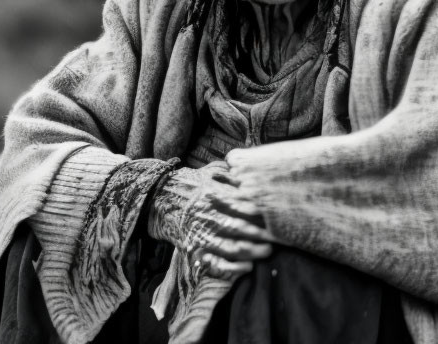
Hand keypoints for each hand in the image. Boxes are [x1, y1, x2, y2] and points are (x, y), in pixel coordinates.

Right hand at [147, 163, 273, 280]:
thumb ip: (232, 173)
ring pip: (231, 247)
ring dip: (252, 252)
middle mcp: (208, 215)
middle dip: (262, 235)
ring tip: (267, 251)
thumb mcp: (211, 171)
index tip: (278, 216)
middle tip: (280, 238)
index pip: (243, 205)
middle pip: (240, 228)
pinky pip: (215, 263)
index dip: (261, 213)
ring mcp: (200, 234)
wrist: (157, 198)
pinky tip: (247, 267)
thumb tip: (253, 169)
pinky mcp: (194, 249)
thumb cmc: (190, 183)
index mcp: (214, 194)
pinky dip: (232, 268)